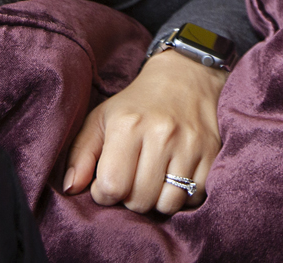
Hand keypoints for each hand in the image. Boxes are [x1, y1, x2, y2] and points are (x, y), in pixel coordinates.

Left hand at [62, 49, 226, 213]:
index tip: (109, 182)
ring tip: (154, 179)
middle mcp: (161, 134)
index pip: (111, 187)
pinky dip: (184, 195)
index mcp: (128, 125)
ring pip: (168, 204)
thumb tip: (70, 189)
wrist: (185, 78)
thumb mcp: (101, 119)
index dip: (105, 193)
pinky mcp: (212, 152)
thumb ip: (81, 154)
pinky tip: (175, 176)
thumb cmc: (136, 105)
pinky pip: (195, 196)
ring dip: (157, 199)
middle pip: (140, 200)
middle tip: (133, 178)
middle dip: (131, 198)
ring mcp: (190, 144)